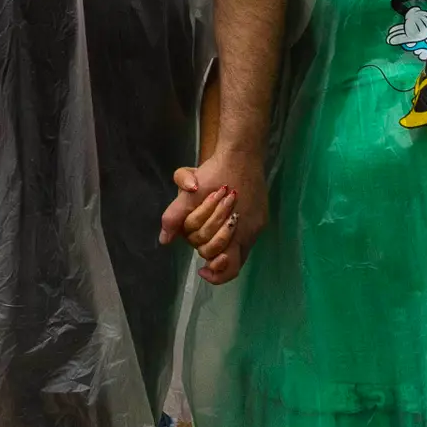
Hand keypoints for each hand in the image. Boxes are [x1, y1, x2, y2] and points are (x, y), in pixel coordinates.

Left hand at [162, 143, 270, 283]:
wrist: (242, 152)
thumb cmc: (215, 173)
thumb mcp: (189, 194)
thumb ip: (175, 218)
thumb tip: (164, 241)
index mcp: (235, 231)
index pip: (228, 266)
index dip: (215, 273)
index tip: (202, 270)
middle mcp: (251, 232)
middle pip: (230, 257)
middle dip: (211, 251)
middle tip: (199, 239)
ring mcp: (258, 224)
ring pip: (240, 248)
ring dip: (222, 243)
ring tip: (208, 232)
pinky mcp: (262, 215)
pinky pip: (246, 234)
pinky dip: (233, 233)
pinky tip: (222, 220)